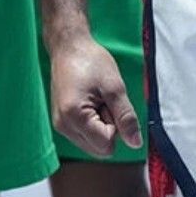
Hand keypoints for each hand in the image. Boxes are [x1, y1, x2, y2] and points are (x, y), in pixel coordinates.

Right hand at [48, 37, 141, 157]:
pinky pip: (85, 136)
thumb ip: (126, 117)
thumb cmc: (91, 61)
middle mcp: (63, 127)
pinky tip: (90, 103)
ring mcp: (60, 126)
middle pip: (99, 149)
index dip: (116, 126)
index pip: (106, 145)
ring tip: (97, 100)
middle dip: (108, 128)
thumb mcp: (115, 87)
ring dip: (101, 126)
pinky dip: (93, 124)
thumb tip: (135, 143)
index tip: (109, 103)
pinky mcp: (62, 123)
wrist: (69, 47)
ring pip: (93, 145)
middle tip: (104, 101)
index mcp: (74, 117)